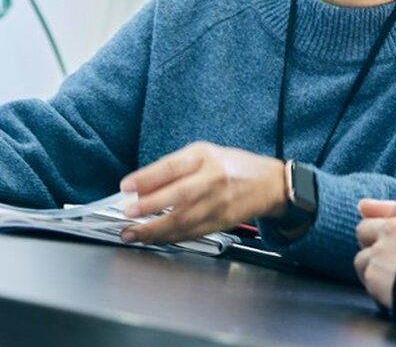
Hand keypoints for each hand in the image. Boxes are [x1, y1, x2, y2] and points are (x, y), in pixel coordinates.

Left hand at [118, 141, 285, 244]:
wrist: (269, 184)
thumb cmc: (232, 165)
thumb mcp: (203, 154)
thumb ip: (174, 168)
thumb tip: (141, 186)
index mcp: (205, 157)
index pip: (173, 166)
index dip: (148, 177)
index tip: (126, 186)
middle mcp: (212, 179)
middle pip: (178, 195)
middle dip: (149, 207)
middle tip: (127, 214)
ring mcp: (217, 204)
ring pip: (182, 220)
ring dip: (153, 230)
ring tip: (131, 234)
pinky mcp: (220, 223)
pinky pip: (190, 233)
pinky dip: (168, 238)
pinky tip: (152, 239)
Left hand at [354, 201, 395, 309]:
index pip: (394, 208)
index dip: (385, 214)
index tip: (373, 213)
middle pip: (366, 228)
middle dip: (372, 241)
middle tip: (383, 256)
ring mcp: (383, 249)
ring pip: (362, 255)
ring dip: (371, 267)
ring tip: (386, 280)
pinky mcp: (375, 273)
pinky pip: (365, 277)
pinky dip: (373, 286)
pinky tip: (388, 293)